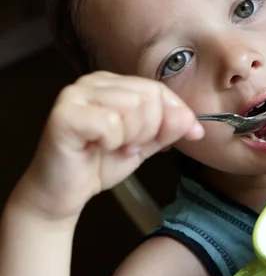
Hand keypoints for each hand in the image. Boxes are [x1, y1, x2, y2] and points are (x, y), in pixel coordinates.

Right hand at [14, 71, 203, 221]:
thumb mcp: (145, 144)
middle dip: (149, 131)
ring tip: (112, 147)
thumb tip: (192, 120)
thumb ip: (168, 129)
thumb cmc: (100, 164)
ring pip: (133, 107)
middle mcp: (93, 81)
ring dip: (130, 138)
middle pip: (149, 96)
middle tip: (128, 147)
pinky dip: (111, 142)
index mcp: (113, 83)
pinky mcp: (64, 114)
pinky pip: (111, 124)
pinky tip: (97, 148)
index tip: (188, 136)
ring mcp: (75, 94)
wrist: (62, 194)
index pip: (159, 89)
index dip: (177, 115)